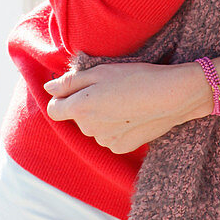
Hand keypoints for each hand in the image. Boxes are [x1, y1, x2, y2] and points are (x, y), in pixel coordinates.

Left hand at [43, 61, 210, 152]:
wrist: (171, 97)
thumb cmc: (136, 77)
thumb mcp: (101, 71)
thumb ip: (70, 82)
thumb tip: (48, 88)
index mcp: (80, 107)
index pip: (54, 109)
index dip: (62, 98)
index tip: (76, 88)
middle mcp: (88, 128)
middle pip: (76, 117)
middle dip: (85, 105)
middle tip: (109, 89)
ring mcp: (104, 141)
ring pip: (93, 127)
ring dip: (101, 116)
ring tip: (124, 101)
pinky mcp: (120, 148)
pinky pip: (109, 137)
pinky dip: (115, 127)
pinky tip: (131, 114)